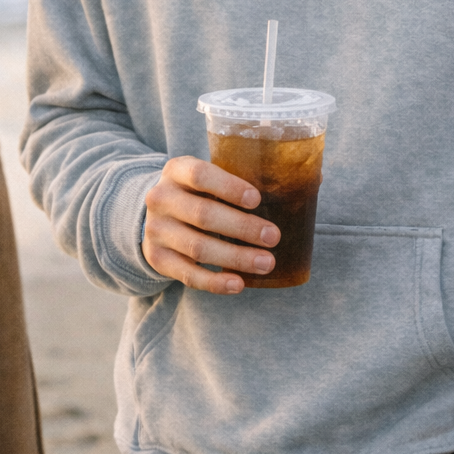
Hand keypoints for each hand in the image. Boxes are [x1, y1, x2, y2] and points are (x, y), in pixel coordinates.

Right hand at [143, 155, 278, 293]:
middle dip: (242, 228)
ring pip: (198, 248)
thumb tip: (297, 190)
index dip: (229, 187)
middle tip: (273, 237)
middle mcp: (161, 199)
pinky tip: (238, 283)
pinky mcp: (157, 259)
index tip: (257, 200)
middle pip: (203, 215)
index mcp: (177, 170)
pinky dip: (214, 282)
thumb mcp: (208, 177)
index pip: (200, 175)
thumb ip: (238, 180)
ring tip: (266, 263)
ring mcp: (156, 230)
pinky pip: (188, 274)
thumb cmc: (197, 192)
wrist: (155, 215)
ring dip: (235, 258)